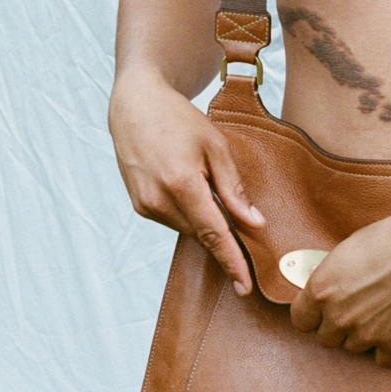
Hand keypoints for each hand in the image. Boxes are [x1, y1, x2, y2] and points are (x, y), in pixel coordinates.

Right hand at [108, 69, 264, 294]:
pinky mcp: (139, 205)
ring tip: (211, 190)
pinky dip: (189, 214)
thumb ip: (234, 188)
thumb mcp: (216, 146)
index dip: (232, 261)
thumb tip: (254, 223)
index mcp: (182, 184)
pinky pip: (174, 220)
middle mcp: (159, 200)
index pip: (213, 233)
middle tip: (249, 239)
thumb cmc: (179, 119)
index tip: (245, 286)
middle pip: (202, 234)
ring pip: (188, 229)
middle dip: (225, 240)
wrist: (136, 106)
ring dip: (206, 222)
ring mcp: (145, 205)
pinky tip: (193, 192)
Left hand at [289, 216, 390, 366]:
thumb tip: (316, 280)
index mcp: (321, 290)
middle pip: (326, 339)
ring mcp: (365, 334)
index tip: (321, 311)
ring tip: (378, 313)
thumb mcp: (346, 249)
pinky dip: (387, 348)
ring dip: (362, 336)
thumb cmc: (387, 240)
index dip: (311, 315)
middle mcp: (338, 317)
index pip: (300, 320)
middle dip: (337, 327)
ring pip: (353, 348)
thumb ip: (328, 272)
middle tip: (355, 310)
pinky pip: (382, 359)